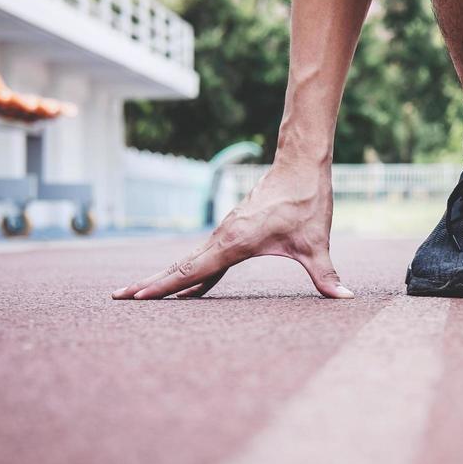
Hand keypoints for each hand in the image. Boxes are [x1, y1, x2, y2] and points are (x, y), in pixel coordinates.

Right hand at [112, 160, 351, 299]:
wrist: (300, 165)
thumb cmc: (306, 203)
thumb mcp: (316, 243)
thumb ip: (326, 275)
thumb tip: (344, 298)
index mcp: (234, 243)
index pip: (192, 271)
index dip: (164, 286)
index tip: (137, 297)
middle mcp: (223, 237)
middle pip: (180, 266)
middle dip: (150, 284)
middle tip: (118, 298)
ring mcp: (226, 233)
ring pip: (190, 260)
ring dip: (166, 277)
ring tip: (141, 294)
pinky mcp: (234, 230)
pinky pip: (206, 256)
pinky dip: (191, 272)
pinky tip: (189, 288)